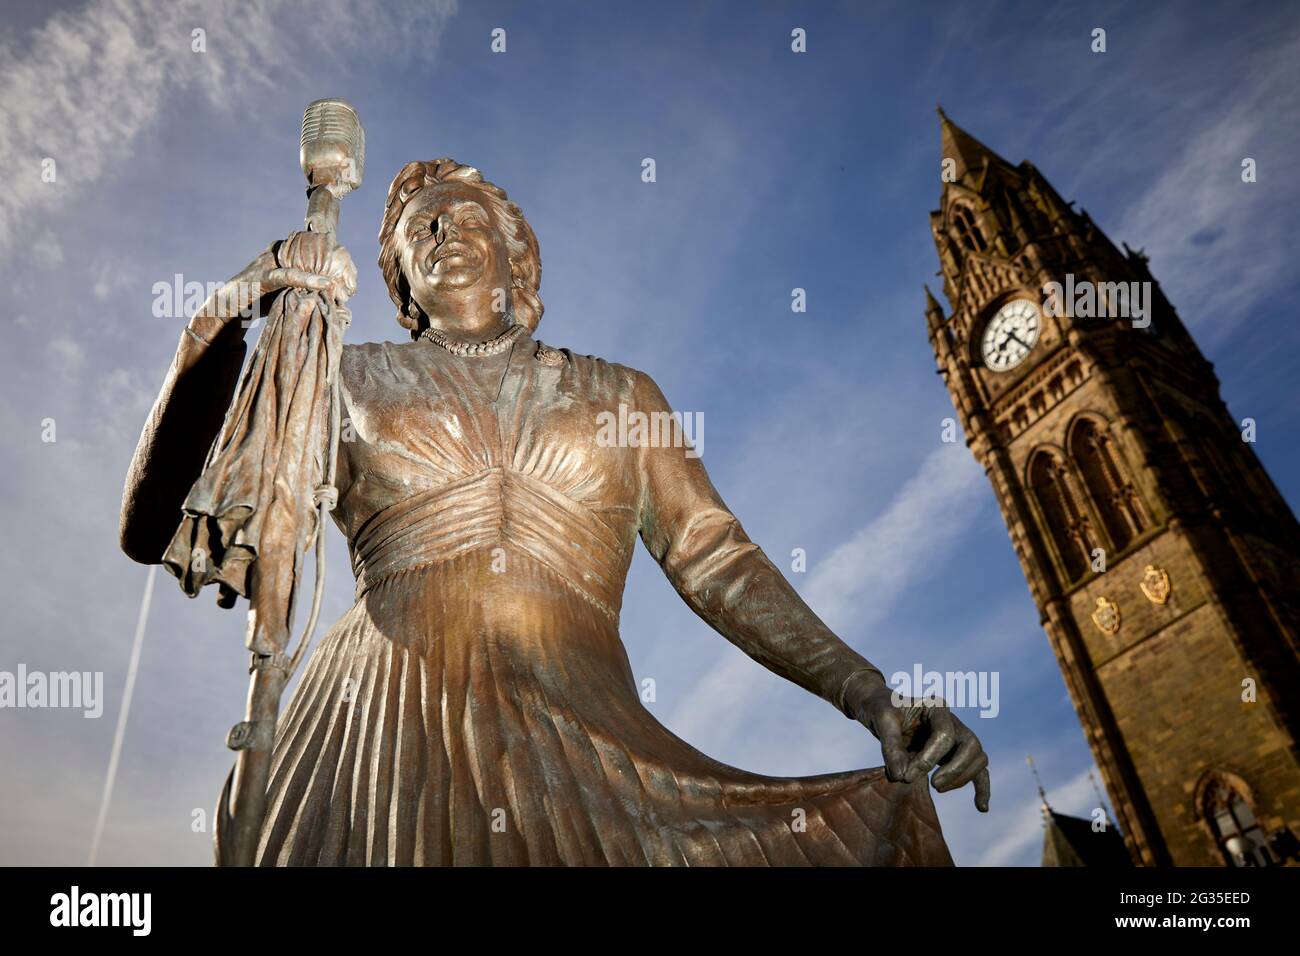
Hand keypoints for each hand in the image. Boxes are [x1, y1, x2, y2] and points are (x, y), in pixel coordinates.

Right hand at [190, 233, 356, 333]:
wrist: (227, 308)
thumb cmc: (261, 301)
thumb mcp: (290, 292)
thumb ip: (308, 288)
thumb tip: (335, 294)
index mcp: (287, 251)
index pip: (319, 249)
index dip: (339, 262)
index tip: (355, 280)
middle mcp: (279, 250)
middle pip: (316, 251)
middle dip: (337, 265)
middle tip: (354, 283)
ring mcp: (270, 261)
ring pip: (305, 260)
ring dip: (327, 272)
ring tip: (347, 283)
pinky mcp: (262, 276)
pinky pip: (289, 275)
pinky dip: (307, 279)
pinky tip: (324, 284)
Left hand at [851, 679, 990, 811]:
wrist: (881, 710)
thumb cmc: (882, 710)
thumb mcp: (881, 721)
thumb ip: (890, 747)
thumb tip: (901, 777)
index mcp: (937, 707)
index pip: (944, 735)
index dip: (928, 759)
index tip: (906, 776)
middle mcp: (952, 721)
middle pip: (971, 746)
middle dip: (954, 770)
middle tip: (934, 785)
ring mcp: (957, 737)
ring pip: (978, 758)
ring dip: (963, 778)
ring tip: (937, 788)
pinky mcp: (956, 753)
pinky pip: (978, 770)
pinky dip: (981, 788)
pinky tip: (981, 807)